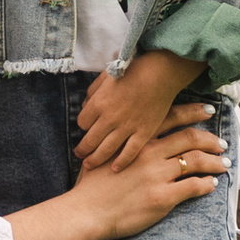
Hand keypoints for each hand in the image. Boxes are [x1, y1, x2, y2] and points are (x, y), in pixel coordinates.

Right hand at [69, 112, 227, 239]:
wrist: (87, 211)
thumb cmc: (91, 185)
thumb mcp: (103, 153)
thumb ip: (121, 141)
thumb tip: (127, 134)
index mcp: (137, 139)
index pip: (171, 118)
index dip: (193, 112)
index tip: (207, 111)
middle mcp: (150, 153)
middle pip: (190, 138)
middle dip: (211, 139)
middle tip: (222, 143)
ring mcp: (158, 174)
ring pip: (197, 161)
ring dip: (215, 161)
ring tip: (223, 163)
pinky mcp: (164, 197)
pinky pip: (194, 186)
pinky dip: (207, 184)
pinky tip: (211, 184)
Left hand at [75, 47, 197, 172]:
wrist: (160, 73)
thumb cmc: (133, 70)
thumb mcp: (106, 75)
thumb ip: (93, 91)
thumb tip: (85, 104)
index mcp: (99, 103)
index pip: (82, 122)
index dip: (83, 126)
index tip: (87, 127)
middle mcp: (110, 118)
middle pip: (90, 140)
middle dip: (82, 149)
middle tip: (79, 155)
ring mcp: (127, 127)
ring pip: (106, 150)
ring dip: (95, 159)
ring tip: (88, 165)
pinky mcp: (144, 133)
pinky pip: (130, 152)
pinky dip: (121, 162)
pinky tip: (114, 169)